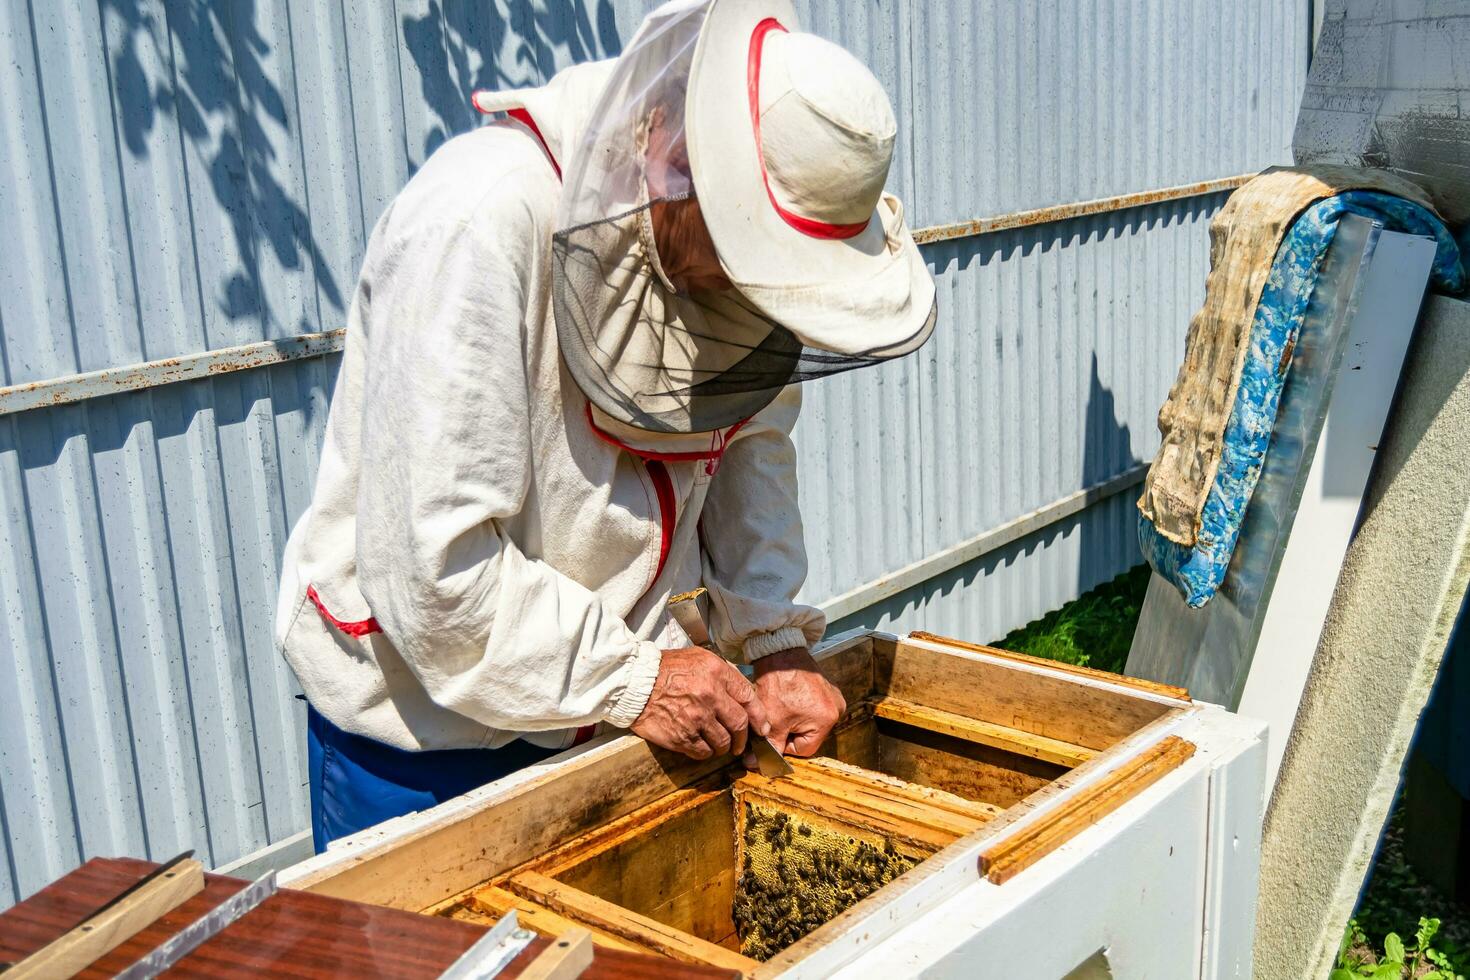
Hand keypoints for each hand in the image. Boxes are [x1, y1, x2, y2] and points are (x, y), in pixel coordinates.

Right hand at [632, 647, 770, 760]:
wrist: (635, 682)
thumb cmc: (666, 669)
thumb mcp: (699, 657)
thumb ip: (723, 673)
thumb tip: (742, 693)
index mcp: (716, 673)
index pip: (748, 697)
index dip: (759, 716)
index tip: (762, 727)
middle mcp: (710, 695)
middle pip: (739, 724)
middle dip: (744, 738)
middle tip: (741, 743)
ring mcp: (696, 718)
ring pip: (723, 742)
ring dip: (725, 747)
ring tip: (720, 746)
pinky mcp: (682, 736)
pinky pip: (703, 752)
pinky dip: (706, 752)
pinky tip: (702, 747)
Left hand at [751, 648, 846, 760]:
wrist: (780, 652)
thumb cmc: (778, 683)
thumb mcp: (773, 720)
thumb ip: (769, 746)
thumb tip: (755, 765)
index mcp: (827, 720)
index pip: (804, 749)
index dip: (785, 744)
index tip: (774, 733)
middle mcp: (837, 709)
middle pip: (809, 736)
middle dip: (790, 732)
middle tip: (776, 719)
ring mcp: (834, 698)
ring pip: (810, 723)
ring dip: (795, 721)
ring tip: (782, 707)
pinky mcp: (828, 689)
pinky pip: (814, 709)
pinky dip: (801, 709)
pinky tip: (789, 699)